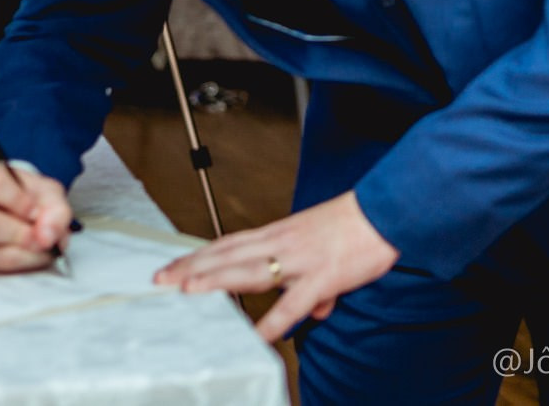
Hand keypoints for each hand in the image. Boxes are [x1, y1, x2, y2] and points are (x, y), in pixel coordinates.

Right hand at [0, 160, 74, 272]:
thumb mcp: (45, 191)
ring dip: (24, 252)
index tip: (35, 211)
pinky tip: (31, 254)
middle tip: (42, 236)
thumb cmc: (23, 196)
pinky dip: (20, 263)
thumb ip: (53, 208)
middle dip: (20, 233)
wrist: (12, 212)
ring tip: (42, 245)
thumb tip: (47, 236)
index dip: (18, 200)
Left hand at [154, 190, 399, 341]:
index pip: (229, 244)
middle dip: (191, 267)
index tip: (172, 267)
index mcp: (281, 233)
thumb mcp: (325, 248)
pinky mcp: (323, 276)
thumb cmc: (358, 227)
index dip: (199, 256)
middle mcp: (283, 242)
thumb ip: (314, 282)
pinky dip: (274, 321)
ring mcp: (300, 259)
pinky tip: (257, 337)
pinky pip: (293, 304)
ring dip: (216, 279)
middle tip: (159, 279)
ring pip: (249, 270)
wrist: (388, 211)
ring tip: (187, 291)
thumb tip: (315, 311)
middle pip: (227, 254)